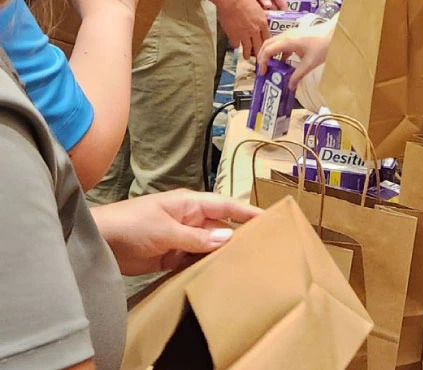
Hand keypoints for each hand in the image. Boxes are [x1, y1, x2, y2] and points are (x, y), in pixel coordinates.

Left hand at [91, 189, 259, 275]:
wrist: (96, 242)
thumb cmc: (130, 224)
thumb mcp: (165, 230)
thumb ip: (196, 238)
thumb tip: (227, 238)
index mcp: (189, 204)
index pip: (225, 206)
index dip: (246, 211)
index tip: (269, 218)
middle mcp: (189, 220)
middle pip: (220, 227)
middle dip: (238, 235)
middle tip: (262, 247)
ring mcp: (180, 239)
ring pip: (208, 246)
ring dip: (221, 254)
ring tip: (245, 264)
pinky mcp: (170, 257)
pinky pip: (193, 261)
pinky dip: (204, 267)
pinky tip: (216, 276)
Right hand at [217, 0, 268, 56]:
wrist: (231, 0)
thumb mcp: (257, 8)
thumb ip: (259, 17)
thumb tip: (260, 22)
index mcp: (263, 23)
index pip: (267, 38)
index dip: (266, 44)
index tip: (266, 48)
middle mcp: (255, 31)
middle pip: (259, 46)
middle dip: (259, 53)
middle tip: (259, 58)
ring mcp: (245, 35)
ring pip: (247, 49)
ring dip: (247, 54)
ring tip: (246, 57)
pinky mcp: (234, 36)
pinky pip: (235, 45)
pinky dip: (235, 45)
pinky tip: (235, 45)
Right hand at [257, 21, 335, 88]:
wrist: (334, 32)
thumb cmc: (323, 44)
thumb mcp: (310, 63)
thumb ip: (298, 75)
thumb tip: (290, 86)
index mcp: (287, 41)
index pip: (267, 50)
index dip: (262, 62)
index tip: (263, 73)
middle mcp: (286, 35)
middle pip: (267, 44)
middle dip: (262, 57)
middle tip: (263, 70)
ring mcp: (291, 34)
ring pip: (274, 43)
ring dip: (270, 54)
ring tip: (271, 68)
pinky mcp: (296, 36)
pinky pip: (282, 43)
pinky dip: (279, 53)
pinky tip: (284, 63)